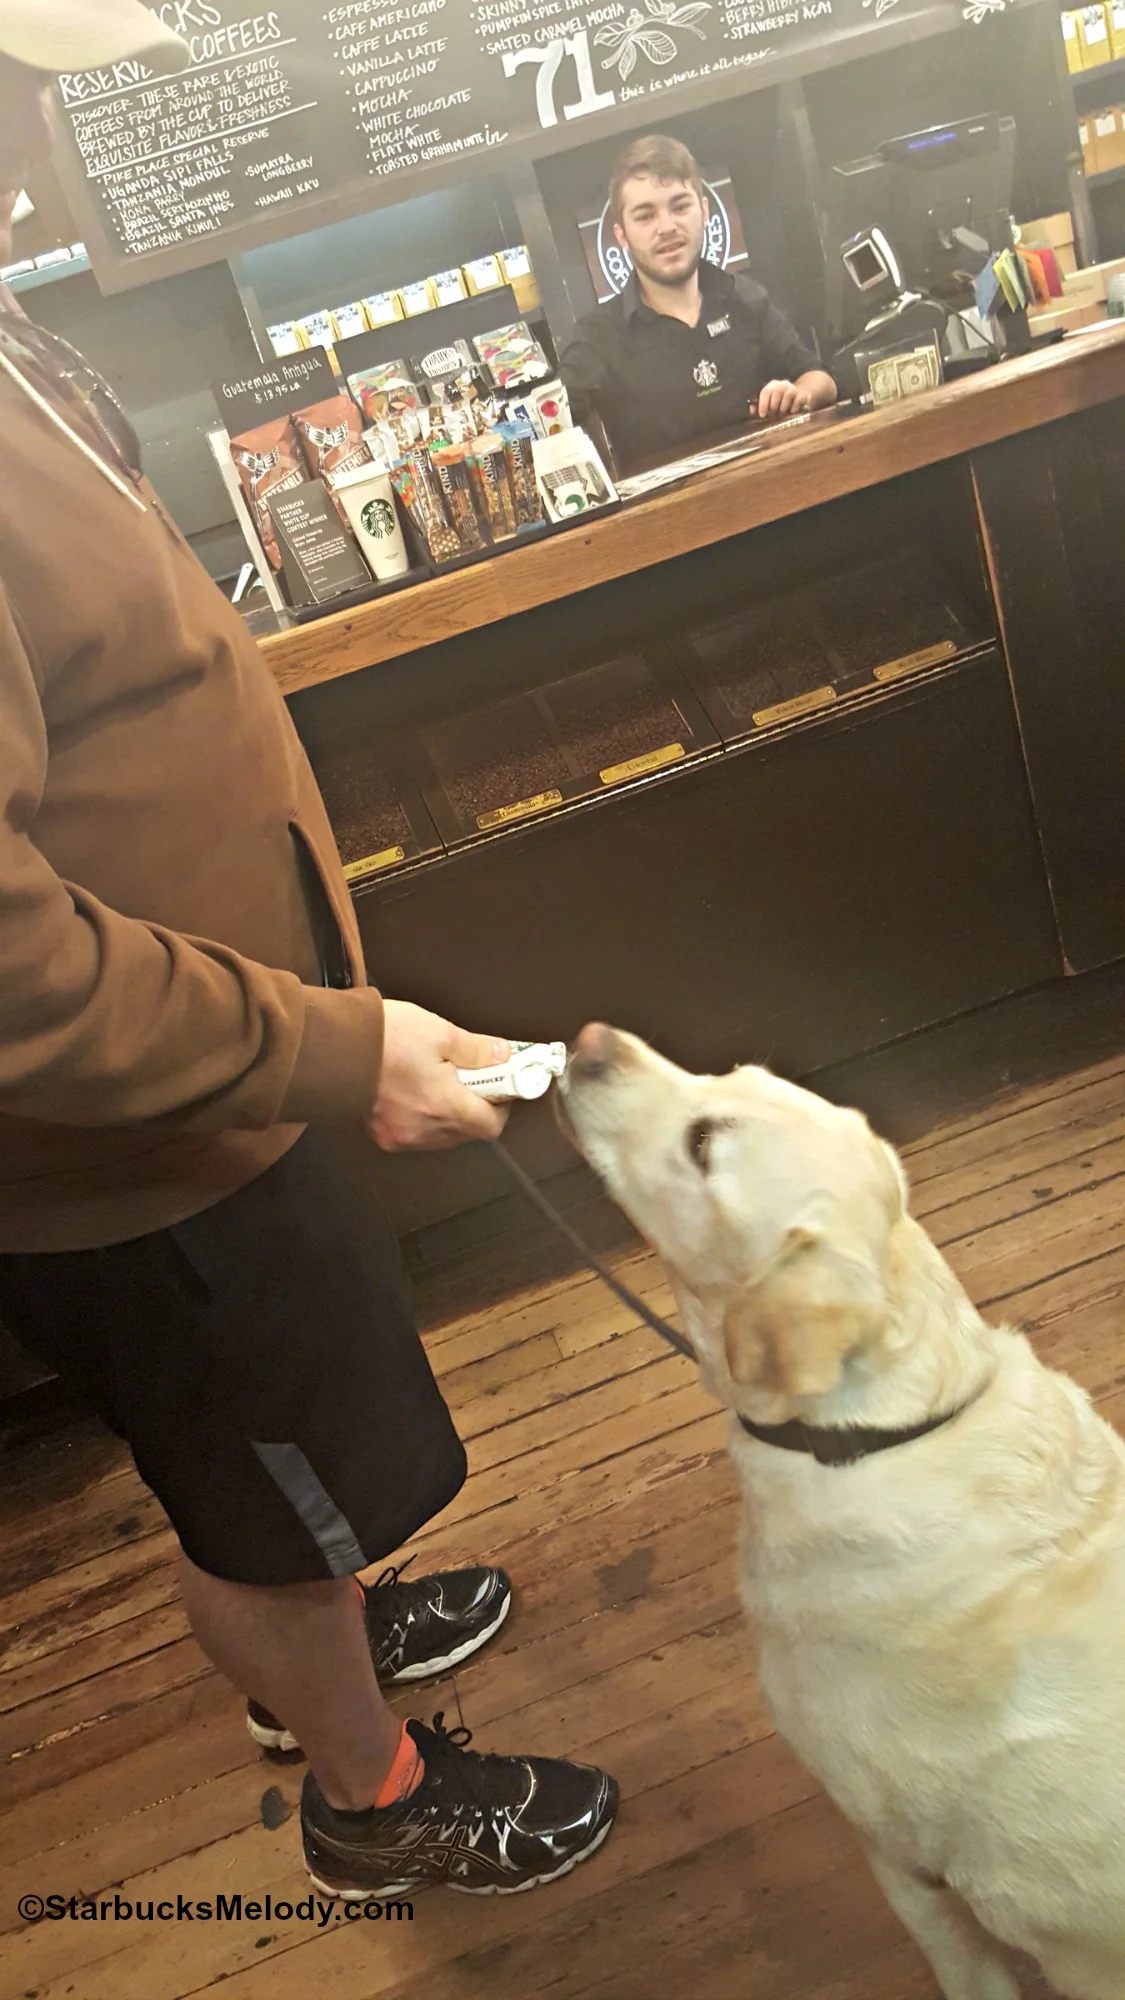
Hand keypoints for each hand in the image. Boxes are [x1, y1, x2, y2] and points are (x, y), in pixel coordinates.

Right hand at [371, 1000, 511, 1151]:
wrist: (330, 1046)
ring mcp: (401, 1135)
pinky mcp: (382, 1134)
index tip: (501, 1083)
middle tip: (468, 1073)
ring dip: (448, 1110)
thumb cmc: (379, 1038)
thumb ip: (476, 1049)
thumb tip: (501, 1056)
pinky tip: (415, 1088)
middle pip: (467, 1130)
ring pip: (442, 1133)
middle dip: (474, 1103)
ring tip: (436, 1077)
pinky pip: (417, 1132)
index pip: (491, 1124)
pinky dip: (424, 1114)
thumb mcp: (438, 1032)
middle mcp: (424, 1130)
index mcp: (444, 1106)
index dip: (502, 1104)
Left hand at [755, 379, 806, 419]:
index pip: (766, 391)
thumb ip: (759, 407)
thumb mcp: (769, 405)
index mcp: (773, 385)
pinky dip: (793, 409)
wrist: (800, 398)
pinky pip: (798, 401)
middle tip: (773, 416)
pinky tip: (791, 414)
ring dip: (783, 408)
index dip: (763, 404)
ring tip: (781, 416)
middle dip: (774, 406)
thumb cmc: (781, 404)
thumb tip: (752, 411)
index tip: (762, 415)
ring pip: (788, 395)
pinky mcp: (803, 395)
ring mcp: (794, 389)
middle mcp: (784, 384)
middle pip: (777, 391)